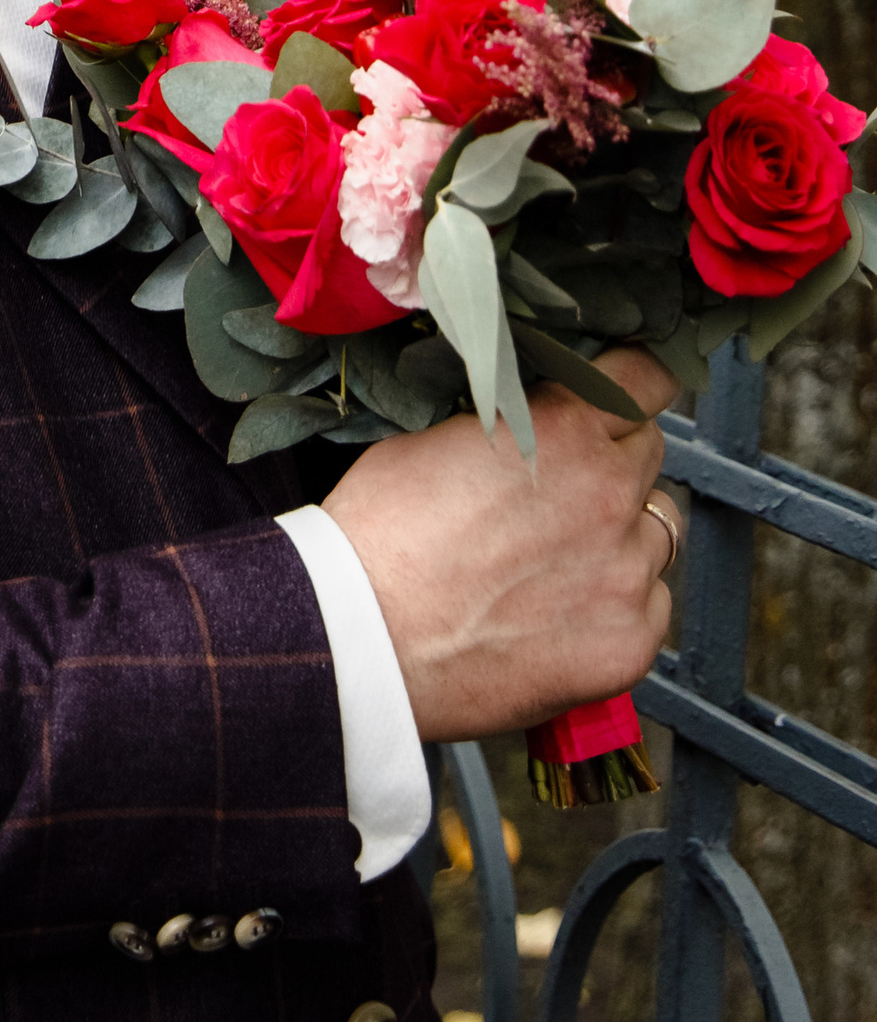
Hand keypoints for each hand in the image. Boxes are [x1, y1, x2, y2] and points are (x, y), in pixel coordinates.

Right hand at [322, 347, 679, 741]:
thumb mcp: (437, 439)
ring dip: (620, 536)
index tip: (618, 399)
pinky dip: (620, 603)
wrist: (365, 637)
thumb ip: (511, 427)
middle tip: (561, 490)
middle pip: (649, 457)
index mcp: (564, 432)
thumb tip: (532, 427)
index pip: (646, 380)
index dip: (627, 386)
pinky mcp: (631, 641)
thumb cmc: (381, 538)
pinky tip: (565, 611)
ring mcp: (627, 574)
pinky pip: (653, 604)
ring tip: (559, 559)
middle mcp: (610, 496)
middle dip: (611, 464)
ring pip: (656, 533)